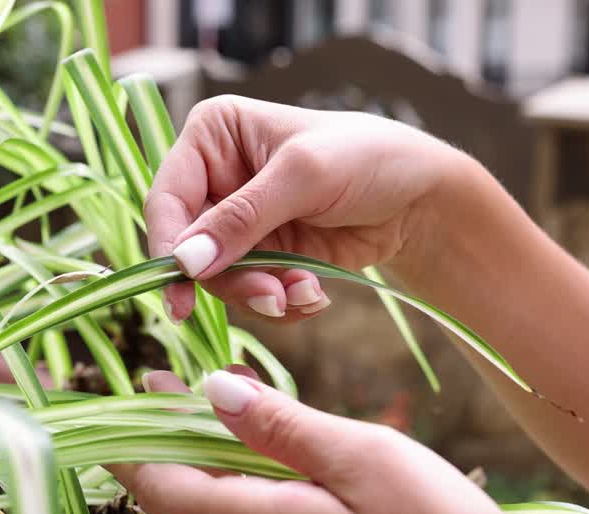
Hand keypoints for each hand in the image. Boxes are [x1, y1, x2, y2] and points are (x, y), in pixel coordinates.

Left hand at [114, 370, 588, 513]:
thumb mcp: (366, 462)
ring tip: (242, 403)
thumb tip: (210, 391)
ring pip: (236, 509)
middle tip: (178, 378)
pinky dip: (267, 487)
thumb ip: (283, 427)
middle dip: (180, 436)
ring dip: (228, 458)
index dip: (129, 437)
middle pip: (193, 493)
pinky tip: (300, 461)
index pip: (156, 483)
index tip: (113, 393)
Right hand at [146, 95, 462, 321]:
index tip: (183, 288)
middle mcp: (217, 178)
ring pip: (219, 279)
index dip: (169, 245)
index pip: (167, 197)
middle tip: (269, 297)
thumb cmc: (366, 158)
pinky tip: (314, 293)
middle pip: (189, 248)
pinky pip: (251, 293)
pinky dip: (281, 302)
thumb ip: (241, 219)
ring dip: (261, 294)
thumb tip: (185, 262)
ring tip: (303, 294)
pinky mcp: (265, 255)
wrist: (421, 197)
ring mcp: (240, 222)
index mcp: (213, 136)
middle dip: (230, 279)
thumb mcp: (302, 177)